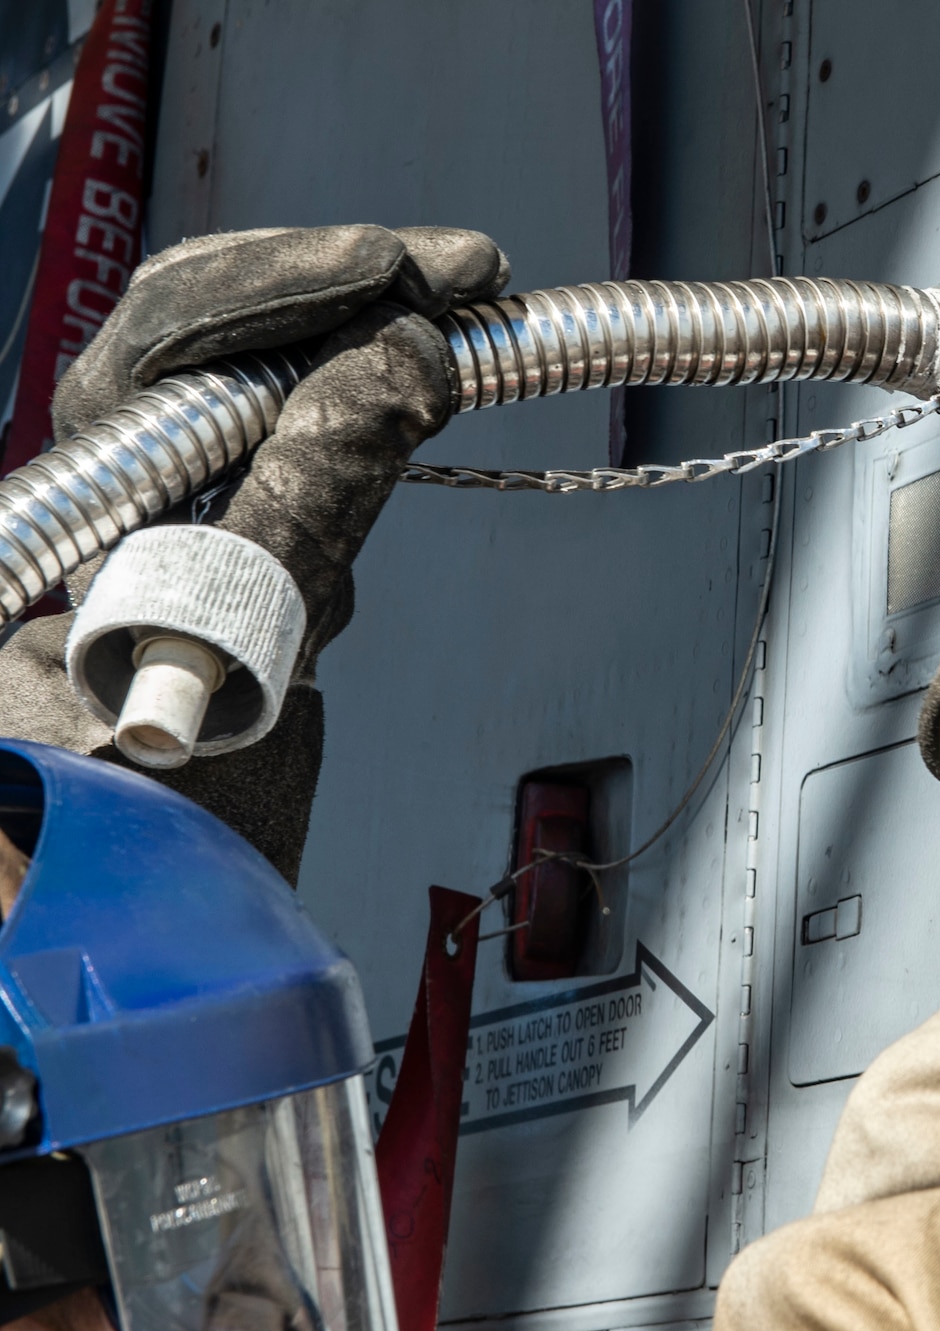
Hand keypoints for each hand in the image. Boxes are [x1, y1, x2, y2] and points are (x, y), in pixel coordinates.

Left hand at [0, 226, 508, 880]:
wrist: (153, 1004)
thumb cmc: (136, 886)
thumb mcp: (227, 684)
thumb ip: (300, 519)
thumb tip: (393, 369)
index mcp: (37, 540)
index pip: (148, 359)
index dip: (278, 294)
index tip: (403, 275)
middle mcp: (81, 533)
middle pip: (192, 363)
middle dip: (320, 303)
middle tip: (450, 270)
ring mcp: (145, 567)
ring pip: (246, 421)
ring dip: (347, 363)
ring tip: (448, 320)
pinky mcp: (214, 606)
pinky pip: (284, 494)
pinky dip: (355, 449)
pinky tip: (407, 406)